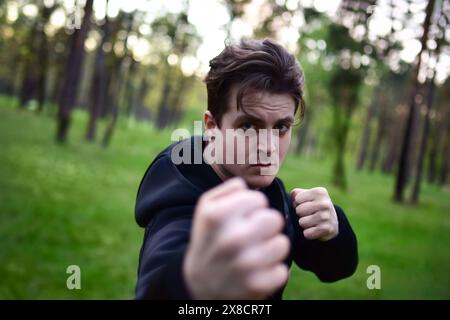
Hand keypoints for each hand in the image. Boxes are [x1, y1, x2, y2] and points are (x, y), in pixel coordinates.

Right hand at [183, 177, 289, 299]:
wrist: (198, 282)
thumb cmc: (209, 238)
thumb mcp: (206, 209)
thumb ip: (227, 190)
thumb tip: (246, 184)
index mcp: (217, 216)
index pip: (259, 199)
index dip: (253, 207)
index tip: (243, 217)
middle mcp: (231, 239)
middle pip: (274, 219)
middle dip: (265, 225)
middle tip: (252, 234)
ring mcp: (245, 265)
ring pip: (282, 244)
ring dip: (271, 247)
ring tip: (255, 251)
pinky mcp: (256, 286)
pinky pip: (281, 271)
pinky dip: (271, 271)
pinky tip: (256, 271)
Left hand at [291, 187, 338, 241]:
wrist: (332, 222)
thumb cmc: (314, 206)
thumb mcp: (307, 196)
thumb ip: (296, 193)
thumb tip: (293, 199)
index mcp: (320, 192)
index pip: (297, 199)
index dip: (298, 203)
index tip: (306, 205)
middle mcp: (325, 203)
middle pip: (299, 210)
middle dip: (301, 214)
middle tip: (309, 214)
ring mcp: (326, 216)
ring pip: (302, 222)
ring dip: (304, 224)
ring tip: (312, 222)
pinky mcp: (326, 229)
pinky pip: (307, 233)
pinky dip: (308, 233)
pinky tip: (315, 229)